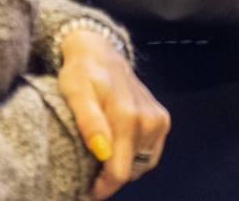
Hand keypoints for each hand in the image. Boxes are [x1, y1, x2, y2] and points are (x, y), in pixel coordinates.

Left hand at [59, 30, 170, 199]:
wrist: (101, 51)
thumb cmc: (82, 74)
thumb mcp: (76, 95)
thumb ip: (90, 122)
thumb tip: (103, 152)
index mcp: (127, 118)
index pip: (120, 172)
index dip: (103, 188)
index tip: (85, 190)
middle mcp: (149, 121)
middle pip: (132, 171)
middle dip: (110, 177)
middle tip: (89, 168)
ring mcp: (159, 120)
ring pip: (142, 165)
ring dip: (124, 166)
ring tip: (102, 156)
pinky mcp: (163, 119)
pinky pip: (150, 153)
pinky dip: (135, 156)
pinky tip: (119, 145)